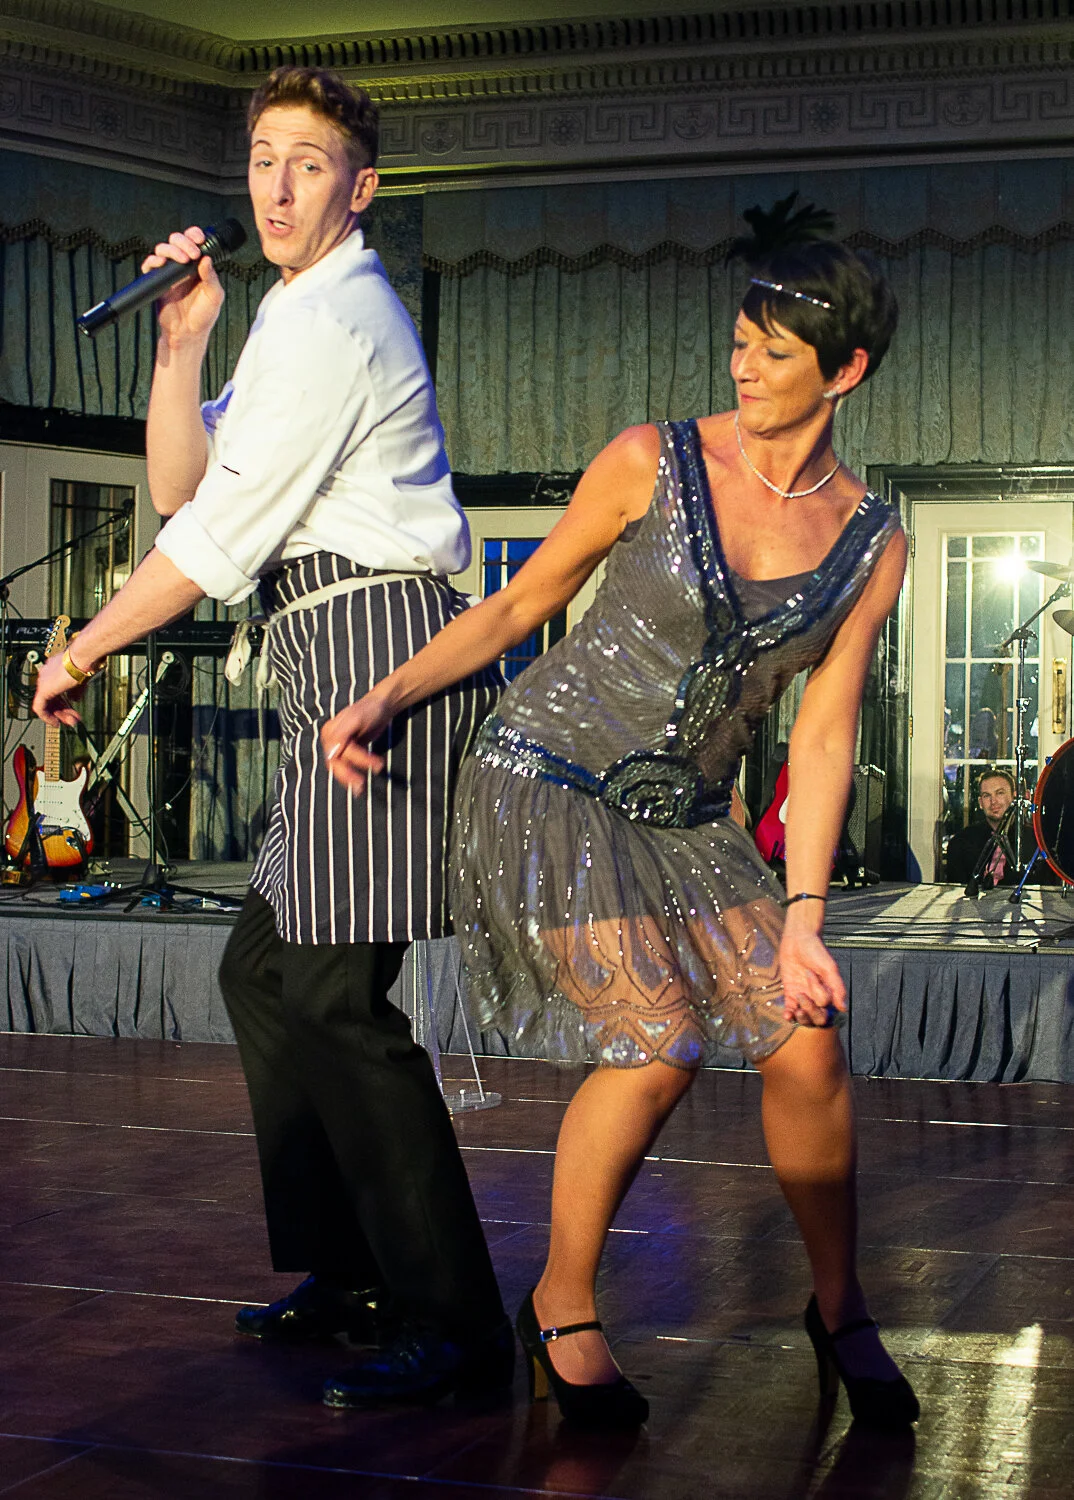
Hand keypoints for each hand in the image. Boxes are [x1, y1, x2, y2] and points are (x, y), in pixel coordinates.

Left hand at [32, 655, 84, 727]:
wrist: (82, 657)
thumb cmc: (84, 663)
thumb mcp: (80, 681)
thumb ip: (75, 692)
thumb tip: (74, 700)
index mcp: (54, 670)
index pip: (56, 691)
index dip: (64, 703)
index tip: (72, 711)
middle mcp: (46, 675)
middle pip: (51, 699)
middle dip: (63, 711)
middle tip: (73, 720)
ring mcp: (43, 682)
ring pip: (47, 704)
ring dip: (59, 715)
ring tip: (71, 722)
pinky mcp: (43, 690)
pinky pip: (40, 708)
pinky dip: (48, 717)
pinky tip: (56, 722)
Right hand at [143, 226, 223, 345]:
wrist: (188, 334)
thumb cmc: (203, 316)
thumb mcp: (214, 296)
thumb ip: (211, 277)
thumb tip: (206, 258)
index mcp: (198, 265)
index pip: (194, 242)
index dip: (194, 235)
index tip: (199, 239)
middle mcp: (182, 266)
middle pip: (176, 240)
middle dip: (183, 241)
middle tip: (192, 254)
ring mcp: (169, 272)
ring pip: (163, 248)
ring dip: (171, 249)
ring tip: (181, 260)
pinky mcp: (157, 281)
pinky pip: (150, 265)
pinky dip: (153, 260)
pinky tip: (161, 263)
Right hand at [321, 690, 393, 794]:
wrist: (381, 705)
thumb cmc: (370, 709)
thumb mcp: (356, 718)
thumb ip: (342, 733)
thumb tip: (331, 751)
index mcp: (330, 731)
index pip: (338, 752)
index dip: (357, 760)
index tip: (376, 765)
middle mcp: (330, 739)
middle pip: (335, 763)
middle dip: (347, 776)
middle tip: (361, 786)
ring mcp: (339, 746)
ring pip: (339, 767)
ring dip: (348, 779)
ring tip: (360, 789)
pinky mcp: (348, 751)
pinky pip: (347, 766)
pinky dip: (352, 774)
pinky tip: (360, 783)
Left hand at [778, 909, 845, 1025]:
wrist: (797, 939)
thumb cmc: (816, 951)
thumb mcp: (829, 967)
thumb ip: (837, 987)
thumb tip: (843, 1008)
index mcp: (830, 991)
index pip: (826, 1005)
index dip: (819, 995)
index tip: (811, 974)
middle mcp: (817, 996)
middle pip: (817, 1018)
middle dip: (811, 1013)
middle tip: (802, 996)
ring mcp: (804, 995)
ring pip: (805, 1017)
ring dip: (801, 1017)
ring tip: (796, 1010)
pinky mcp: (791, 992)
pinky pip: (791, 1009)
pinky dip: (790, 1016)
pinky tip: (787, 1016)